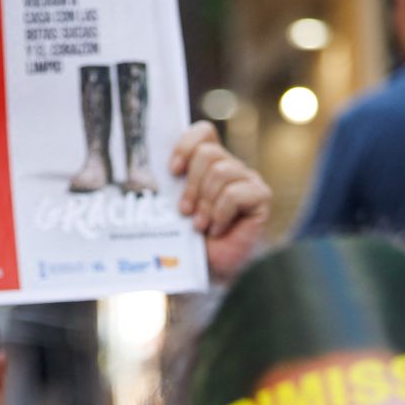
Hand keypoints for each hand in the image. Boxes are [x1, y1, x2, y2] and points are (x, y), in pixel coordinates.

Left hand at [170, 121, 270, 282]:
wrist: (210, 272)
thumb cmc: (191, 243)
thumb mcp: (173, 210)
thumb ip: (168, 186)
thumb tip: (144, 172)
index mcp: (209, 164)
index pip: (203, 132)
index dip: (186, 145)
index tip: (172, 171)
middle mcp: (231, 168)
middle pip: (208, 153)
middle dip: (192, 185)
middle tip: (184, 212)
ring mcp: (248, 181)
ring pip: (221, 172)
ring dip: (205, 203)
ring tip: (200, 226)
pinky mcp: (261, 197)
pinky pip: (235, 193)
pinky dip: (221, 214)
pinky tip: (217, 230)